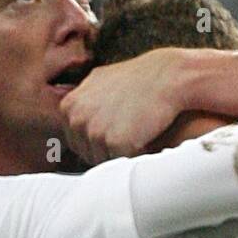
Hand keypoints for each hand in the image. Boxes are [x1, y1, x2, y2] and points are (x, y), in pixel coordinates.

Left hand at [60, 48, 188, 162]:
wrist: (168, 76)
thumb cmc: (139, 78)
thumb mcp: (99, 81)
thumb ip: (82, 102)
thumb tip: (71, 114)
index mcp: (69, 106)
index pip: (75, 141)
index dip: (97, 140)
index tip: (115, 127)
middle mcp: (77, 119)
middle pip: (87, 153)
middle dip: (106, 149)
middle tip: (129, 127)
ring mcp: (95, 131)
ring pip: (103, 160)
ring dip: (119, 153)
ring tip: (136, 129)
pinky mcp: (116, 143)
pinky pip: (122, 161)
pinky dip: (134, 154)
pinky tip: (143, 136)